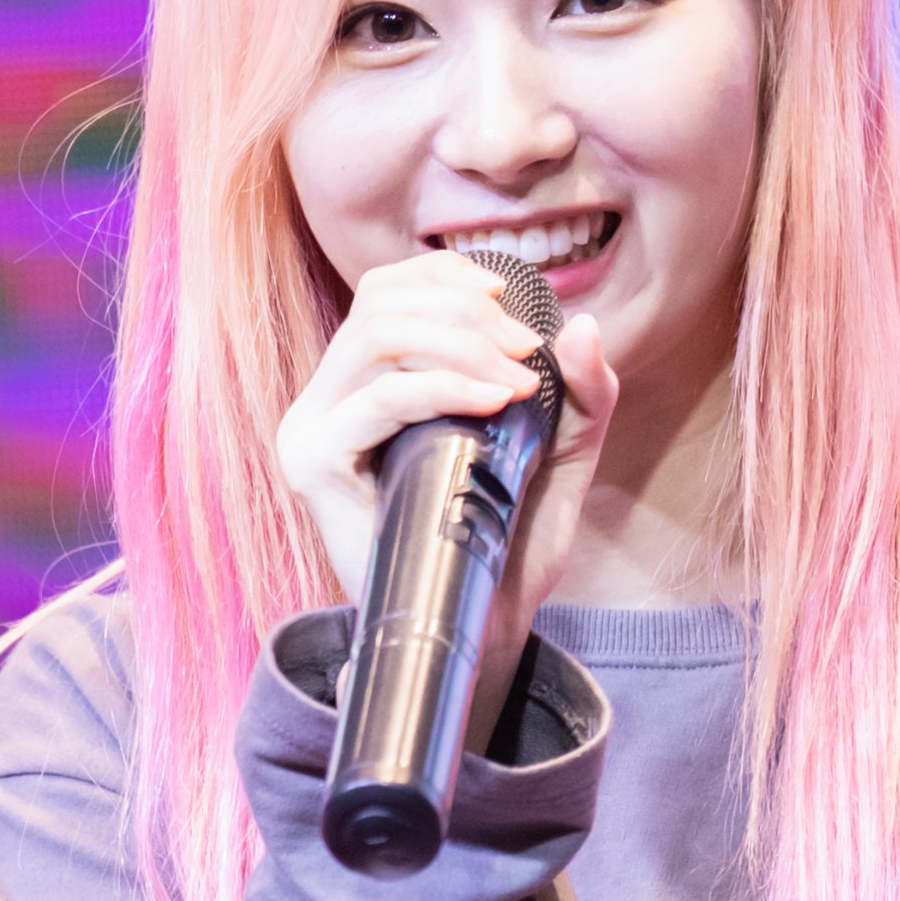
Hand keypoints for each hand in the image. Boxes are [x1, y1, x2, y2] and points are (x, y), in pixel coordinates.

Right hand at [277, 252, 616, 732]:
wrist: (482, 624)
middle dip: (466, 312)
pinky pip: (374, 400)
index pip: (386, 290)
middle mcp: (330, 397)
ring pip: (375, 337)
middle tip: (527, 352)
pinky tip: (491, 400)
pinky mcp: (316, 465)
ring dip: (457, 342)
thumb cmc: (508, 538)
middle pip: (382, 302)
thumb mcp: (559, 449)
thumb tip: (585, 324)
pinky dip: (438, 386)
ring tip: (515, 380)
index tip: (511, 301)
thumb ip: (581, 390)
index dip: (446, 276)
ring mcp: (314, 428)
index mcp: (367, 381)